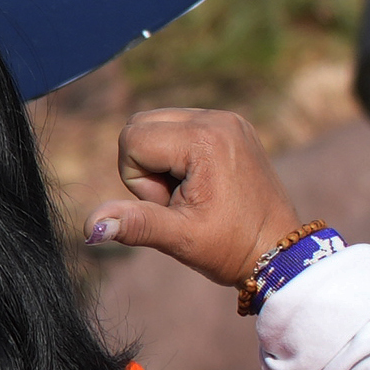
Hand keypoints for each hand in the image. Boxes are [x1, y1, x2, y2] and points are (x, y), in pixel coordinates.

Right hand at [87, 105, 307, 290]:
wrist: (279, 251)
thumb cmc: (232, 247)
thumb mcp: (180, 238)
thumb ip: (134, 223)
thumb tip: (89, 227)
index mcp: (205, 139)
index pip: (132, 141)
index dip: (140, 181)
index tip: (173, 205)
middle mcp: (218, 118)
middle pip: (140, 125)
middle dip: (146, 166)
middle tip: (179, 200)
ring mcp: (227, 120)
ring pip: (156, 125)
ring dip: (160, 161)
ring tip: (191, 193)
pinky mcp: (231, 126)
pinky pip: (179, 128)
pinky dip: (177, 155)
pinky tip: (200, 184)